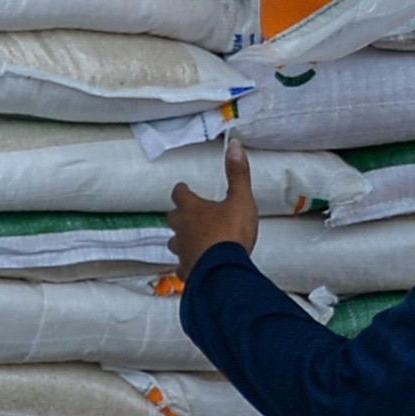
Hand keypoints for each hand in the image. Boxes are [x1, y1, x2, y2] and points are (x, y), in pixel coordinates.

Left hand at [165, 142, 259, 271]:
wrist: (223, 270)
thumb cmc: (231, 232)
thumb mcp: (241, 200)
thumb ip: (238, 174)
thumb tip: (234, 145)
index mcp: (192, 209)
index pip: (179, 193)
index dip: (182, 190)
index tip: (184, 188)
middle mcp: (182, 229)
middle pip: (173, 218)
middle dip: (180, 215)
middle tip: (189, 214)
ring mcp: (182, 251)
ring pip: (175, 242)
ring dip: (182, 239)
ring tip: (192, 240)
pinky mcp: (187, 270)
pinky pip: (183, 266)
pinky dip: (188, 264)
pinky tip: (194, 266)